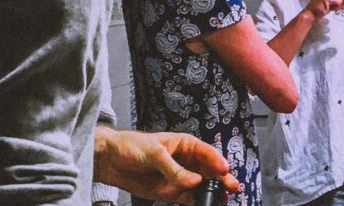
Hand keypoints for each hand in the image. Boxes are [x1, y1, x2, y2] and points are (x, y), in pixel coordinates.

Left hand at [93, 126, 239, 204]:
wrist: (111, 160)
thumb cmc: (132, 146)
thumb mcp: (154, 153)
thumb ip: (175, 169)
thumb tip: (195, 180)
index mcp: (184, 144)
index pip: (206, 152)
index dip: (216, 161)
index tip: (225, 169)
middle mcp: (185, 161)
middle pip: (208, 170)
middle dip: (221, 178)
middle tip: (232, 187)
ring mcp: (179, 177)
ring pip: (201, 185)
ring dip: (212, 192)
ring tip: (222, 199)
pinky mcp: (171, 191)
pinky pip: (188, 197)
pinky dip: (197, 202)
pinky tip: (206, 205)